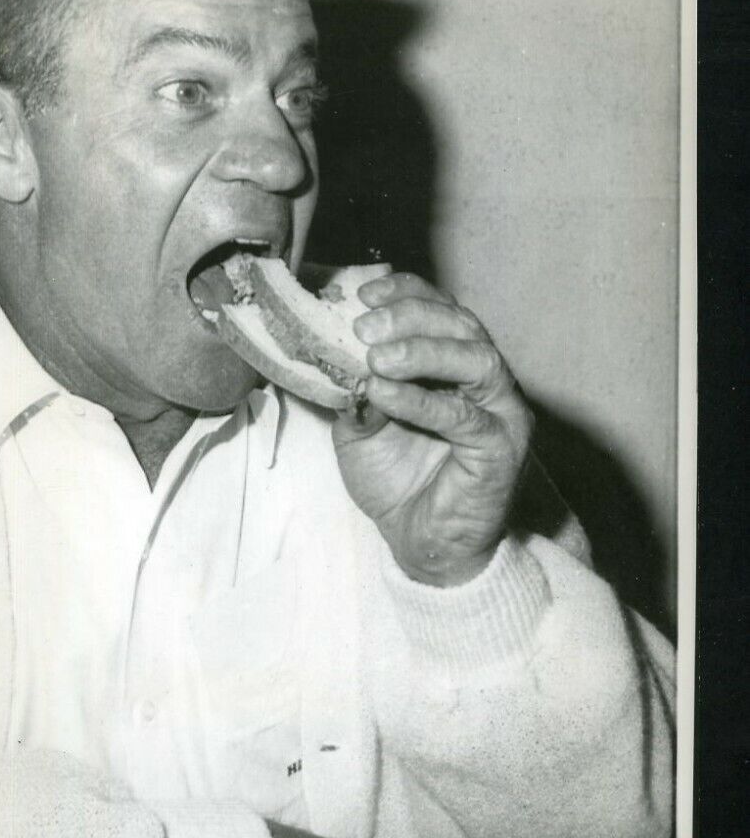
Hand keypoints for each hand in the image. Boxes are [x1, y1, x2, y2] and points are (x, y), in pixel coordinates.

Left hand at [332, 273, 532, 585]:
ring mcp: (500, 411)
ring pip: (476, 359)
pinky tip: (385, 392)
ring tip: (377, 357)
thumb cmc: (397, 483)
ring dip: (424, 350)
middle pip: (461, 324)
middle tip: (364, 326)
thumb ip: (353, 391)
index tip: (363, 294)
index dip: (405, 293)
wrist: (421, 545)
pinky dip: (421, 400)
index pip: (439, 309)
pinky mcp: (501, 447)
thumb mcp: (358, 430)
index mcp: (453, 365)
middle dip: (411, 316)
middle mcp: (484, 380)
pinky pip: (464, 415)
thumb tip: (336, 357)